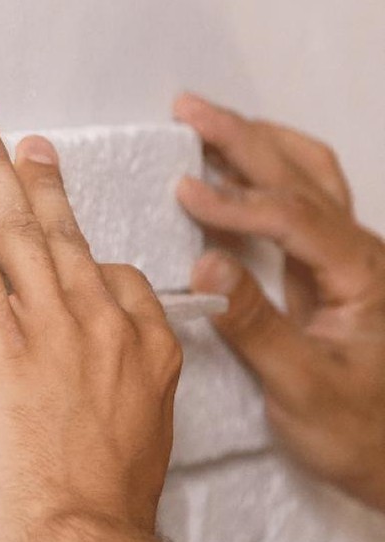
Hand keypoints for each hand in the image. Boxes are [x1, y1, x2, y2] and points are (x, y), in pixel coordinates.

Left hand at [0, 104, 181, 541]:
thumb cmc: (106, 511)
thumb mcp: (138, 445)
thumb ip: (120, 399)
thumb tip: (90, 388)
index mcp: (147, 352)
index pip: (119, 279)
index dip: (85, 254)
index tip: (64, 236)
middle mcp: (106, 327)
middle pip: (66, 236)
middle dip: (38, 180)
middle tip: (18, 140)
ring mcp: (56, 331)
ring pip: (22, 233)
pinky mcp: (5, 348)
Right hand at [175, 93, 384, 511]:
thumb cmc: (355, 430)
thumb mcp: (301, 385)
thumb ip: (254, 323)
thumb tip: (204, 266)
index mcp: (359, 276)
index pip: (293, 218)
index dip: (236, 201)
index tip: (182, 190)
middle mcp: (359, 255)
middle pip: (304, 175)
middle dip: (245, 138)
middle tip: (189, 111)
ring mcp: (347, 261)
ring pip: (311, 178)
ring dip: (261, 145)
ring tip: (209, 126)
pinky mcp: (330, 275)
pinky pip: (301, 205)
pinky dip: (267, 176)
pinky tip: (235, 177)